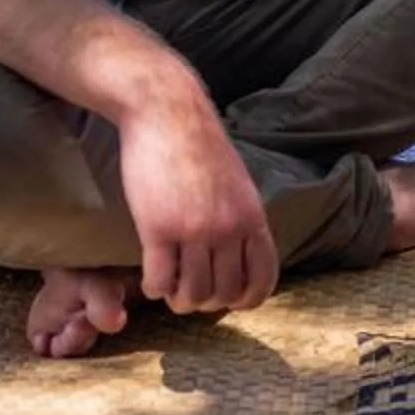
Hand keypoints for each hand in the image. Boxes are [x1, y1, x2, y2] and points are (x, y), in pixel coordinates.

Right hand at [117, 84, 276, 316]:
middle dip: (206, 302)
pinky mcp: (158, 228)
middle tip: (189, 291)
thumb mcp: (237, 184)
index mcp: (252, 217)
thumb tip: (242, 255)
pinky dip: (154, 289)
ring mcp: (194, 230)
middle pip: (224, 294)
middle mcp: (229, 228)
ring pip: (192, 295)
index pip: (263, 279)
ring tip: (169, 287)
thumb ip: (242, 219)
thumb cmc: (199, 146)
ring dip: (178, 299)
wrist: (168, 112)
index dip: (246, 300)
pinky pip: (159, 281)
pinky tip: (151, 278)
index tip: (228, 300)